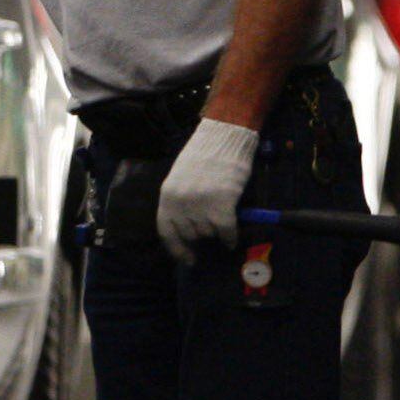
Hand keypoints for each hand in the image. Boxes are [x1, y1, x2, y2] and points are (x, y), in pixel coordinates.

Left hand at [157, 119, 259, 259]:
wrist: (223, 139)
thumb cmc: (203, 157)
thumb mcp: (180, 180)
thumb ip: (179, 202)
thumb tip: (187, 228)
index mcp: (166, 196)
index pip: (166, 232)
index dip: (176, 249)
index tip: (188, 259)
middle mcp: (179, 203)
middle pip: (190, 234)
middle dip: (201, 235)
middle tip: (212, 229)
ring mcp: (199, 205)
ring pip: (208, 233)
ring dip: (216, 232)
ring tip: (222, 221)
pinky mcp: (221, 205)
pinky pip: (226, 231)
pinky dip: (231, 238)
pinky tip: (232, 240)